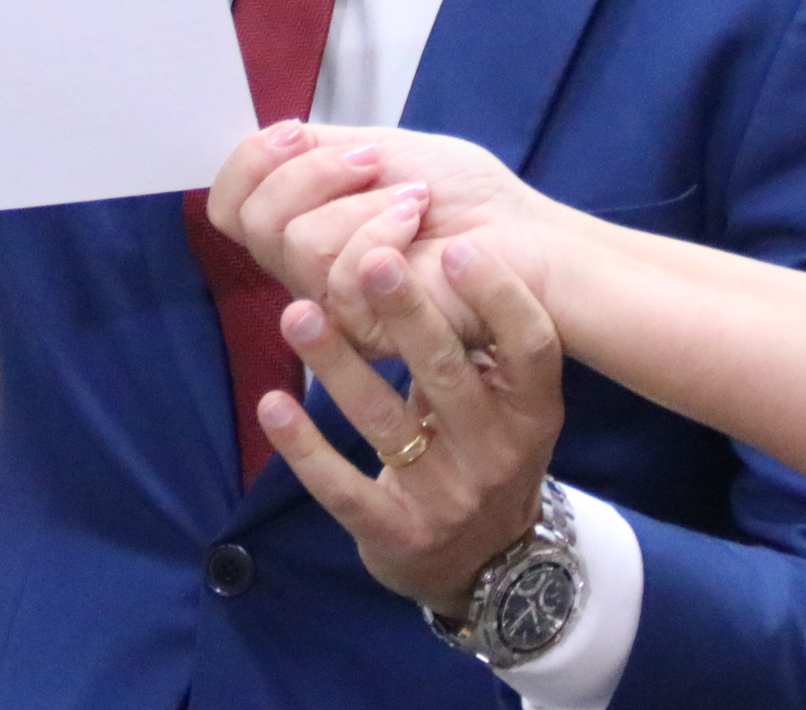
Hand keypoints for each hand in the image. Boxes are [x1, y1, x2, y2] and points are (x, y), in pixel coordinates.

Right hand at [212, 123, 555, 354]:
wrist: (525, 237)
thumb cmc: (466, 196)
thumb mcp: (380, 148)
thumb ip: (316, 150)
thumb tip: (269, 141)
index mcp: (304, 221)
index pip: (231, 204)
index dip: (248, 162)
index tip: (297, 133)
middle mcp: (308, 268)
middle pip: (252, 220)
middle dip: (311, 173)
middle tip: (375, 164)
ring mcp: (333, 302)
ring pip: (295, 243)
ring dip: (360, 203)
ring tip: (414, 200)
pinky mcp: (364, 329)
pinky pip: (339, 274)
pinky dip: (383, 231)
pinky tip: (420, 225)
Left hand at [256, 241, 567, 618]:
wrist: (486, 567)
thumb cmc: (486, 450)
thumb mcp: (506, 403)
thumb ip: (474, 338)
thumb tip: (417, 239)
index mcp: (532, 411)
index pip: (531, 349)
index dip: (499, 298)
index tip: (459, 246)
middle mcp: (497, 453)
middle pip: (449, 376)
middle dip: (409, 315)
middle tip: (371, 259)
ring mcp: (447, 498)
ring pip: (386, 424)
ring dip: (338, 365)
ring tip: (297, 314)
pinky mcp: (396, 535)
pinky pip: (343, 488)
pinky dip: (305, 447)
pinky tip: (272, 404)